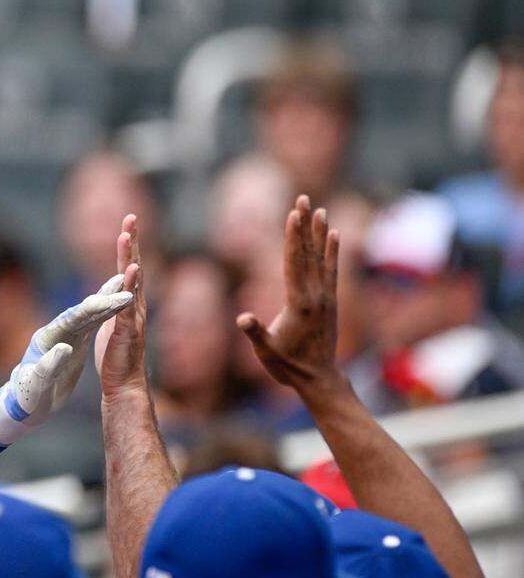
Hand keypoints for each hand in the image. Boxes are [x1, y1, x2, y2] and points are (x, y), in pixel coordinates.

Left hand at [32, 274, 134, 409]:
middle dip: (104, 300)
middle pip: (83, 312)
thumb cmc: (28, 396)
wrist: (26, 403)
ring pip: (90, 315)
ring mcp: (66, 335)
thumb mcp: (37, 383)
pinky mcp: (74, 342)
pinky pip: (92, 325)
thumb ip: (49, 365)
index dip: (91, 309)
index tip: (109, 301)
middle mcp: (57, 332)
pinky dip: (106, 315)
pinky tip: (118, 307)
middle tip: (125, 286)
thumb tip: (64, 347)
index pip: (71, 319)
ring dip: (107, 303)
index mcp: (47, 338)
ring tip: (126, 290)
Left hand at [95, 214, 146, 399]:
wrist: (124, 384)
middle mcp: (135, 305)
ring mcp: (134, 316)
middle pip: (135, 267)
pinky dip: (130, 285)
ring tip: (126, 234)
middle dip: (132, 242)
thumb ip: (112, 307)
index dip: (128, 248)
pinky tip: (131, 269)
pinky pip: (128, 304)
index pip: (129, 269)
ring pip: (133, 281)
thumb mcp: (110, 325)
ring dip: (129, 256)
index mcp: (129, 303)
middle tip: (130, 217)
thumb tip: (110, 293)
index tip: (126, 225)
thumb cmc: (116, 357)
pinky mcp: (128, 329)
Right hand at [236, 195, 342, 393]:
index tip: (293, 214)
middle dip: (304, 225)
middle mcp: (316, 296)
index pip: (294, 263)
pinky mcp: (330, 301)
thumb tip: (242, 318)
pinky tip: (335, 234)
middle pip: (308, 253)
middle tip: (304, 199)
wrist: (319, 378)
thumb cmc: (287, 366)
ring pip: (321, 258)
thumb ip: (255, 333)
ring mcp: (326, 297)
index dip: (292, 237)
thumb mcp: (266, 352)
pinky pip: (332, 270)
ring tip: (320, 209)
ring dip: (319, 232)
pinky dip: (333, 251)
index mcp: (299, 304)